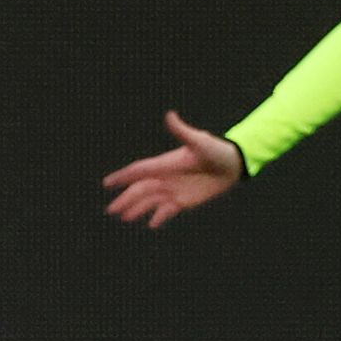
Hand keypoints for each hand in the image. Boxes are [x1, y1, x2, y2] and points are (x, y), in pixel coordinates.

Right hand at [104, 112, 245, 227]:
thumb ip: (182, 131)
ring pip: (150, 202)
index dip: (123, 177)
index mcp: (165, 164)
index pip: (139, 171)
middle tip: (111, 210)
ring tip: (124, 217)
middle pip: (140, 190)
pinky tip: (152, 224)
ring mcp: (173, 190)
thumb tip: (170, 115)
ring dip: (137, 209)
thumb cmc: (216, 150)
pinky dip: (159, 217)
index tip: (107, 183)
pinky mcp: (183, 201)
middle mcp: (165, 178)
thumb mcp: (199, 141)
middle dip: (125, 199)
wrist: (233, 164)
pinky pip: (167, 211)